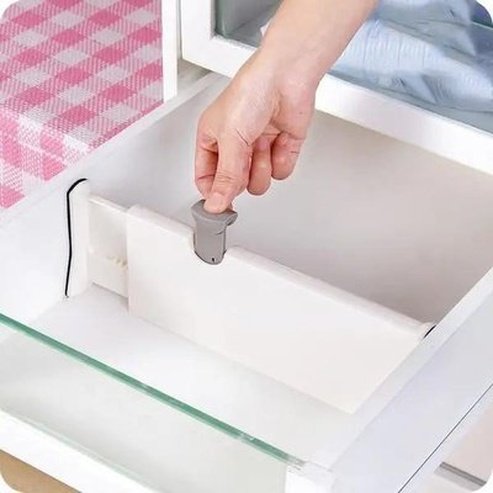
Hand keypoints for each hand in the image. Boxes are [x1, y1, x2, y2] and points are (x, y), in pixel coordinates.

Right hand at [195, 52, 315, 212]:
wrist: (287, 76)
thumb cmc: (251, 92)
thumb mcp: (230, 139)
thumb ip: (225, 177)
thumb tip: (216, 204)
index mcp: (212, 139)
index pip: (207, 178)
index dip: (214, 193)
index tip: (222, 205)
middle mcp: (235, 146)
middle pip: (235, 184)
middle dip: (242, 175)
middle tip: (244, 161)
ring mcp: (259, 148)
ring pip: (259, 182)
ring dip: (263, 168)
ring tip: (263, 146)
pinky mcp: (282, 148)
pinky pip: (281, 172)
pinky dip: (282, 159)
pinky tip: (280, 140)